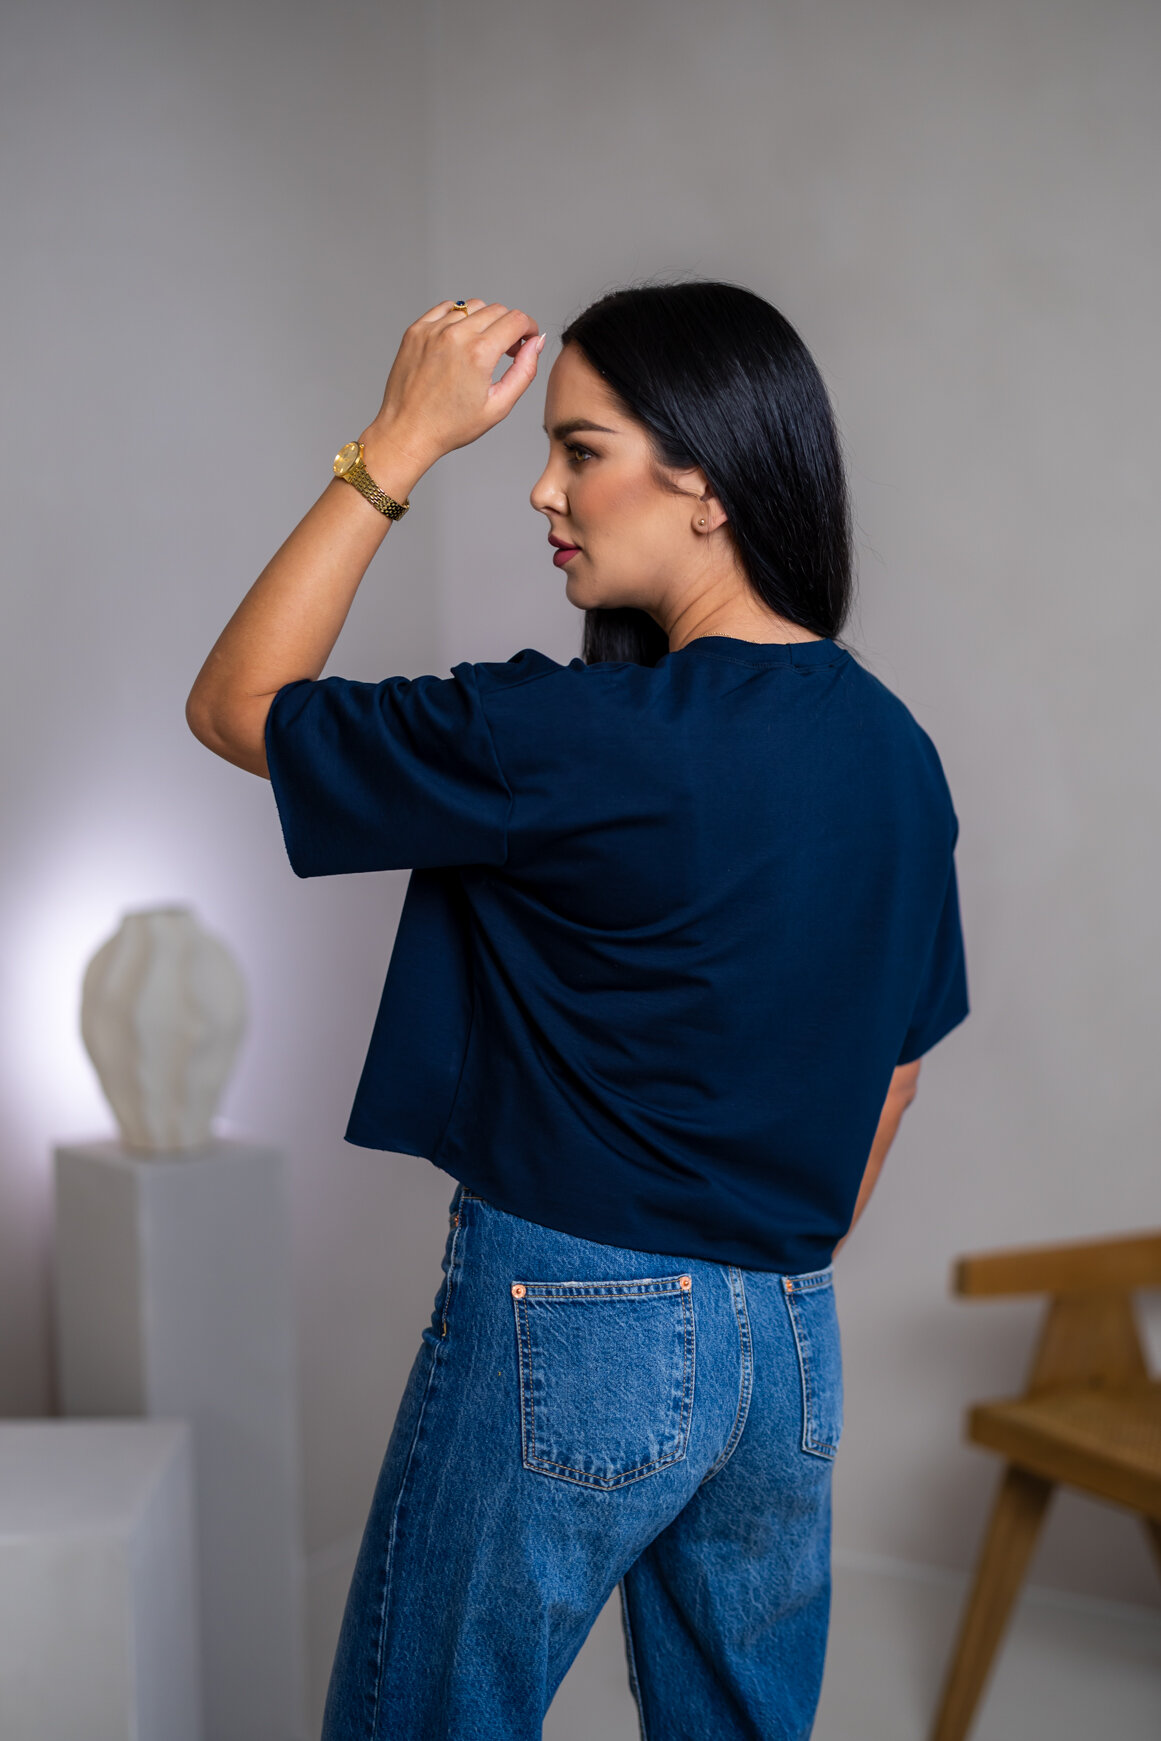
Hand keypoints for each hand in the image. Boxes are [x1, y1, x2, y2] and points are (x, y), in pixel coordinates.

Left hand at [365, 298, 543, 474]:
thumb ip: (524, 372)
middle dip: (509, 326)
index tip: (527, 340)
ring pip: (472, 306)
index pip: (516, 320)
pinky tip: (460, 340)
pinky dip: (459, 318)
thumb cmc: (451, 426)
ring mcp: (433, 330)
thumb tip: (536, 344)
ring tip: (482, 346)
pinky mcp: (416, 330)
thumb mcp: (498, 406)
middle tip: (506, 351)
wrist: (407, 431)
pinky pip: (446, 308)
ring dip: (484, 321)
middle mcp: (456, 335)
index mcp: (479, 354)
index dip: (529, 328)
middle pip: (497, 310)